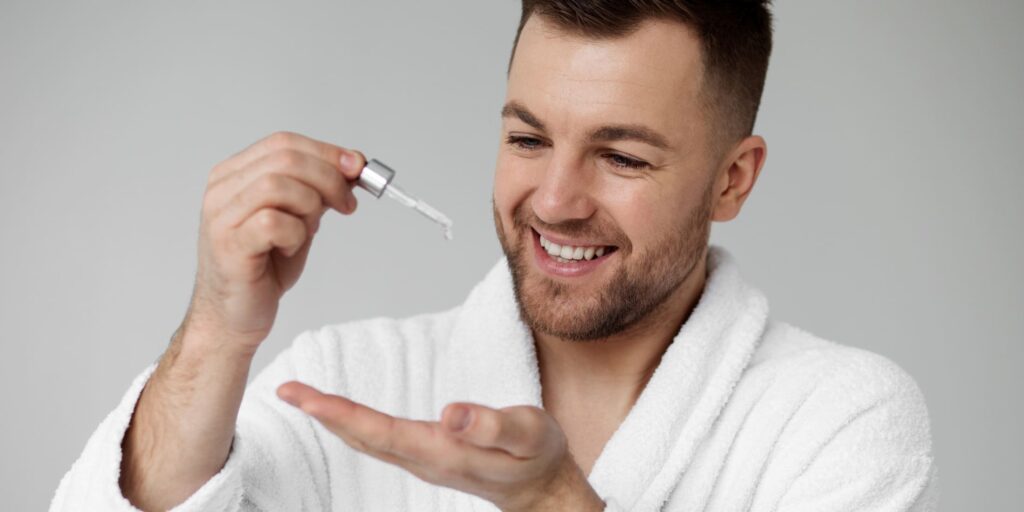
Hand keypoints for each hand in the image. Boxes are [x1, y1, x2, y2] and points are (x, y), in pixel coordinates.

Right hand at [186, 131, 365, 350]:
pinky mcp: (229, 245)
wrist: (235, 315)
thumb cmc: (264, 267)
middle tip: (347, 204)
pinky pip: (273, 223)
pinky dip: (295, 234)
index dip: (326, 152)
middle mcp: (223, 189)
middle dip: (329, 178)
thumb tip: (352, 165)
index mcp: (235, 174)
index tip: (356, 167)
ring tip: (308, 231)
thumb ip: (318, 190)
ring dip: (310, 207)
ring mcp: (221, 216)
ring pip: (278, 185)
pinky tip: (288, 249)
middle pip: (285, 158)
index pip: (284, 143)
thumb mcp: (299, 218)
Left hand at [277, 382, 605, 511]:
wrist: (543, 490)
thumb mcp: (528, 435)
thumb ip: (492, 426)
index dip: (338, 412)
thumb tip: (450, 414)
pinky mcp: (427, 455)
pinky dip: (353, 423)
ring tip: (303, 396)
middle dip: (321, 412)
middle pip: (362, 437)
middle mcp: (424, 460)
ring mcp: (423, 461)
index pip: (379, 431)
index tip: (303, 395)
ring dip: (332, 418)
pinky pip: (379, 440)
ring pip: (367, 440)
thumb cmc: (538, 457)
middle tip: (286, 388)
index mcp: (442, 453)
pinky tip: (342, 414)